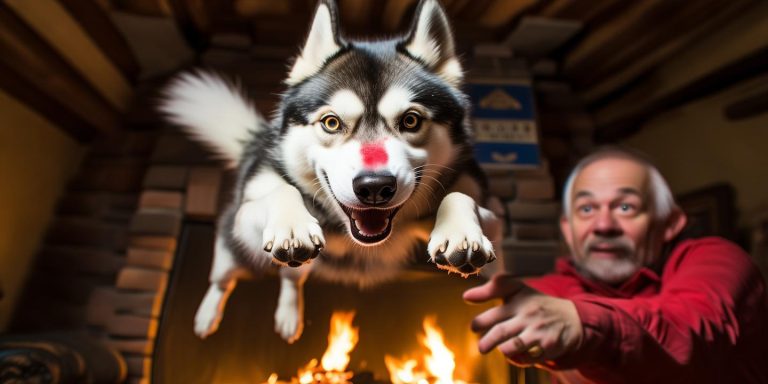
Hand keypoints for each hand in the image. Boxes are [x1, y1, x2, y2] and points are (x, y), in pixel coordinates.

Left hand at [463, 273, 582, 365]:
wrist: (572, 318)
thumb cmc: (535, 304)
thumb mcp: (518, 290)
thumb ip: (492, 289)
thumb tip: (466, 296)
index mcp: (518, 300)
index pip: (496, 307)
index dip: (480, 320)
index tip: (474, 327)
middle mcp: (528, 314)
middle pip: (501, 331)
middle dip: (487, 342)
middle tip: (481, 347)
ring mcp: (538, 331)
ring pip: (513, 347)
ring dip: (502, 351)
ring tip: (499, 349)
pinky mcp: (548, 346)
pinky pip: (528, 359)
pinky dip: (518, 360)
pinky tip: (515, 355)